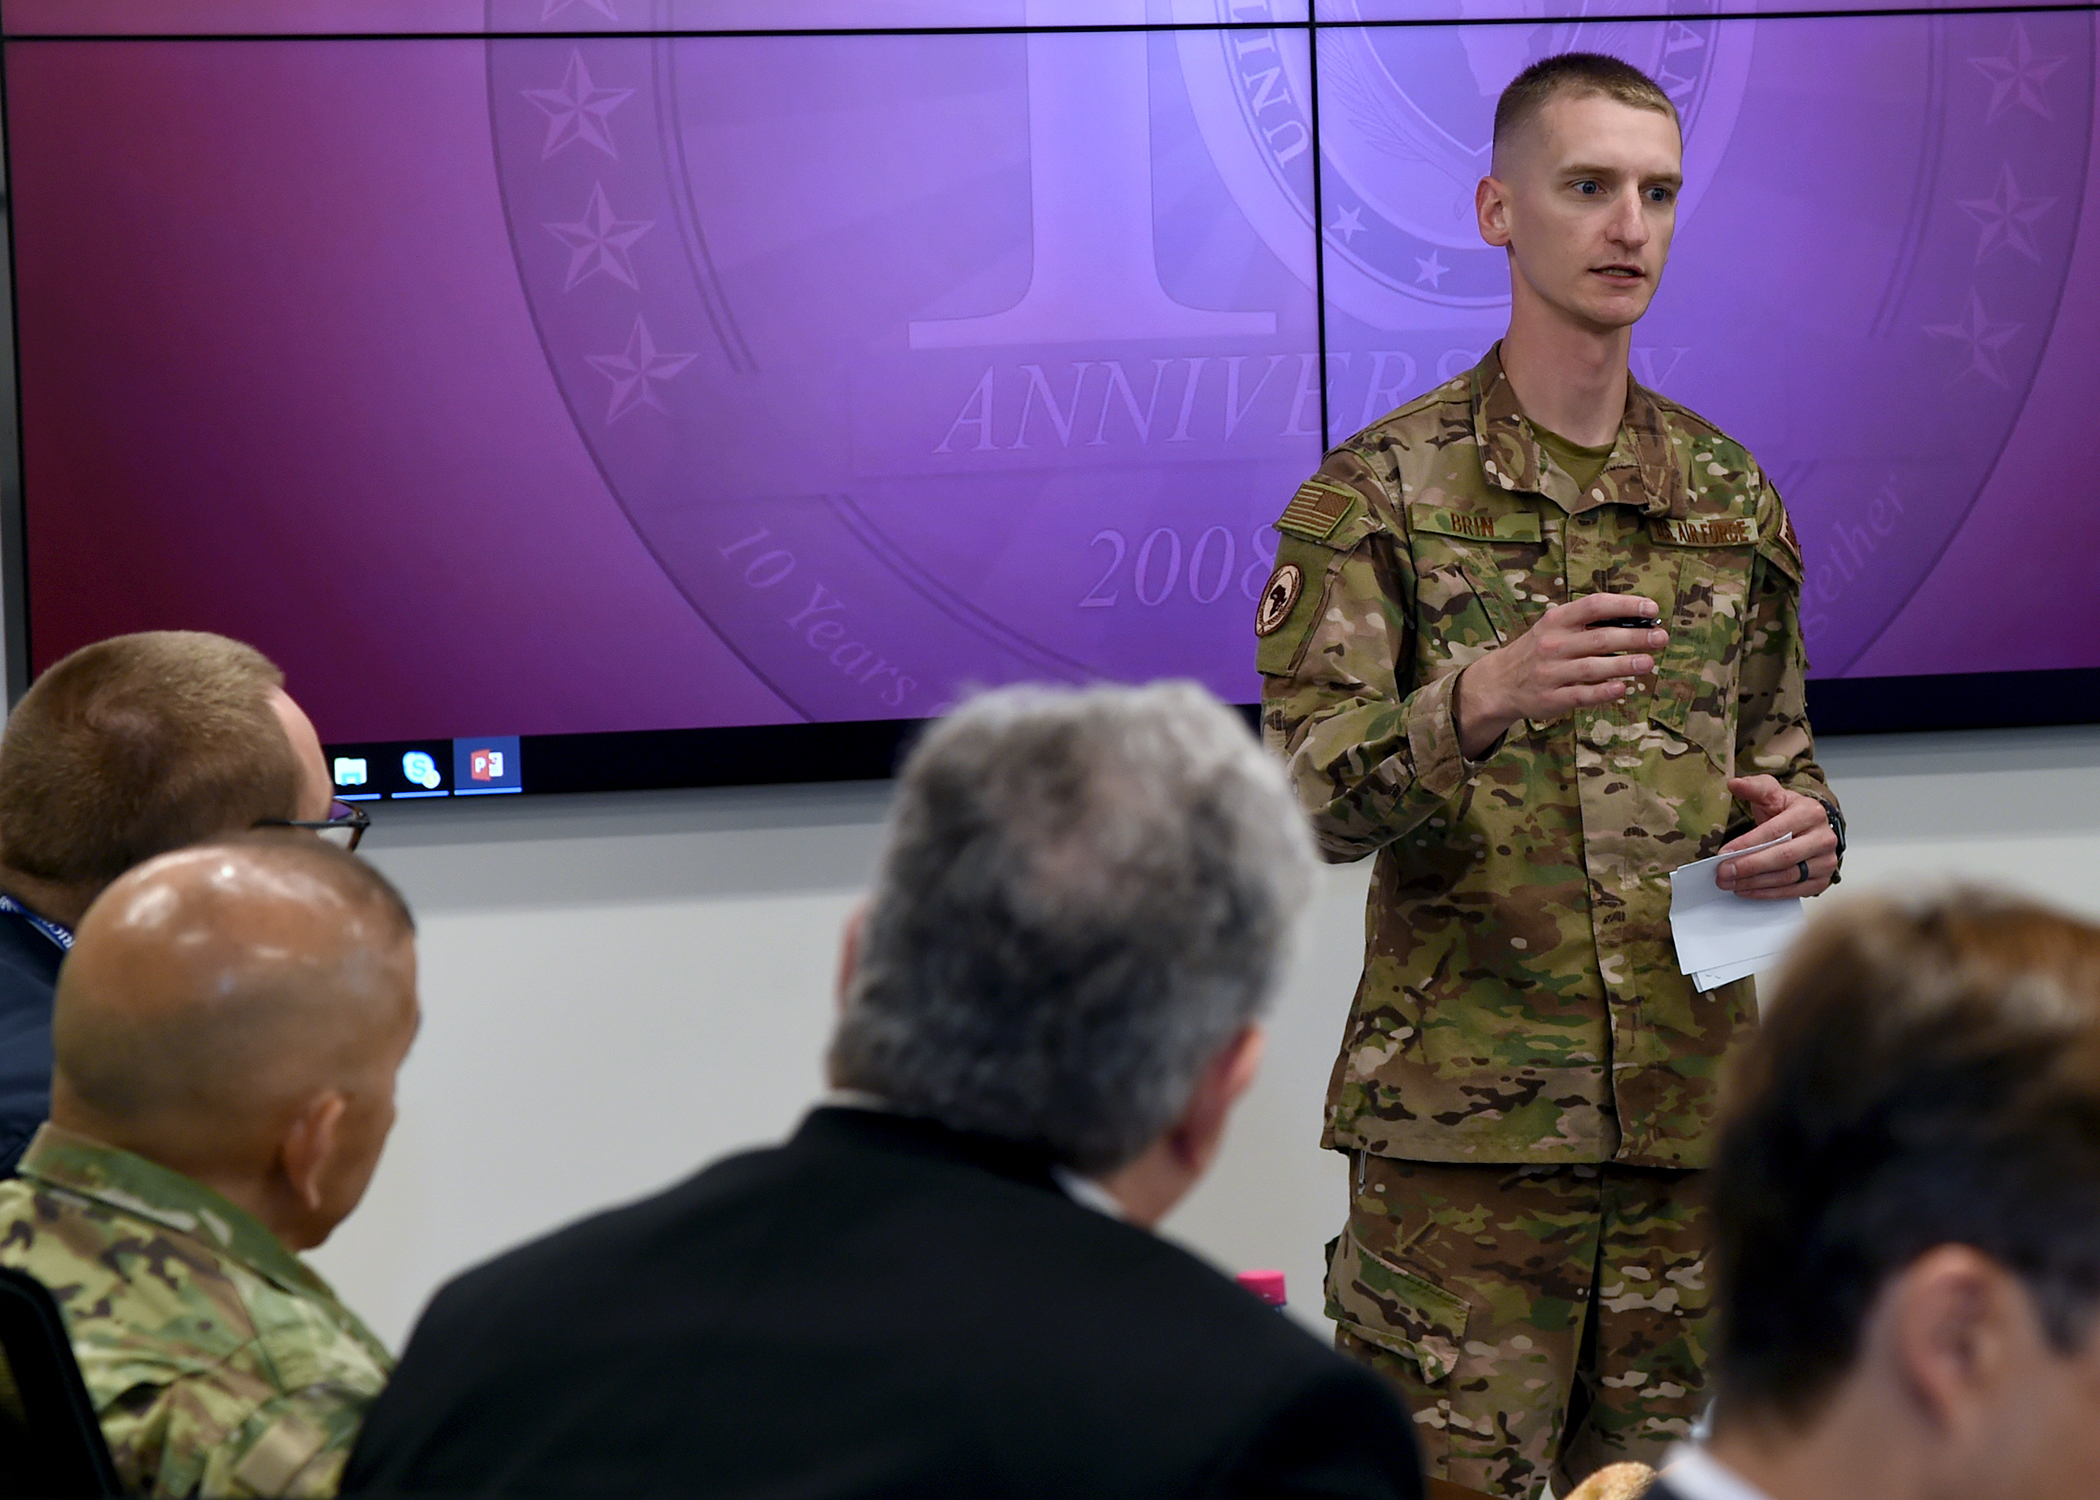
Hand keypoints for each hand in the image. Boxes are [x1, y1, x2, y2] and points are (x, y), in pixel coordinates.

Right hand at [1453, 594, 1667, 757]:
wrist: (1498, 683)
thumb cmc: (1537, 651)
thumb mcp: (1554, 628)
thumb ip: (1587, 623)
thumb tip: (1637, 621)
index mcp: (1556, 620)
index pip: (1595, 606)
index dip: (1626, 606)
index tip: (1652, 609)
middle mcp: (1553, 644)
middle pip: (1600, 638)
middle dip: (1635, 638)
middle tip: (1661, 638)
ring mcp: (1551, 672)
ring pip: (1594, 667)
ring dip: (1625, 665)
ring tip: (1650, 663)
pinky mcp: (1552, 698)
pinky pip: (1582, 694)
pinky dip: (1604, 691)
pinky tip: (1623, 688)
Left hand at [1716, 776, 1838, 898]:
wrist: (1810, 829)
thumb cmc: (1787, 812)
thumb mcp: (1772, 794)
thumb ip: (1755, 787)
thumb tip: (1734, 783)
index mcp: (1810, 813)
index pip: (1775, 831)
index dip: (1748, 844)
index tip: (1723, 854)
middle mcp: (1823, 838)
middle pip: (1782, 857)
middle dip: (1748, 867)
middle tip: (1722, 873)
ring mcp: (1826, 861)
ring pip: (1787, 877)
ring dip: (1754, 883)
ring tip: (1729, 883)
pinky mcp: (1823, 880)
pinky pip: (1793, 891)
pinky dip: (1767, 893)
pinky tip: (1746, 890)